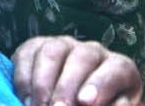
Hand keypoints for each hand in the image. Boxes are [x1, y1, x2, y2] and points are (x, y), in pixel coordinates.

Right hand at [11, 35, 144, 105]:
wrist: (77, 101)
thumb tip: (100, 104)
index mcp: (120, 68)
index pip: (116, 69)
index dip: (101, 84)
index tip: (86, 102)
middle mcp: (93, 51)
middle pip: (82, 58)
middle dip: (66, 87)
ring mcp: (64, 45)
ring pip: (52, 53)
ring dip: (43, 83)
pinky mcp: (37, 45)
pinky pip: (28, 54)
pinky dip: (24, 78)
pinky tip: (26, 100)